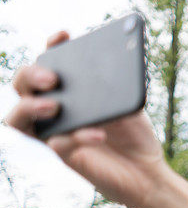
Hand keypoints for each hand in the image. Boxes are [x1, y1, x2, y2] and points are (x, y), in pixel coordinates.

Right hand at [4, 32, 167, 207]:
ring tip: (54, 106)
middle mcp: (54, 110)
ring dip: (30, 108)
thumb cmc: (135, 136)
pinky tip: (98, 134)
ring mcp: (56, 133)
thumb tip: (117, 68)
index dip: (51, 47)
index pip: (48, 63)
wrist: (148, 171)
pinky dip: (77, 136)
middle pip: (23, 86)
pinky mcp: (67, 156)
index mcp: (68, 92)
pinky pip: (60, 143)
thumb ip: (118, 88)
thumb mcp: (130, 106)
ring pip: (18, 119)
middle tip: (53, 79)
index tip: (64, 36)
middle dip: (31, 75)